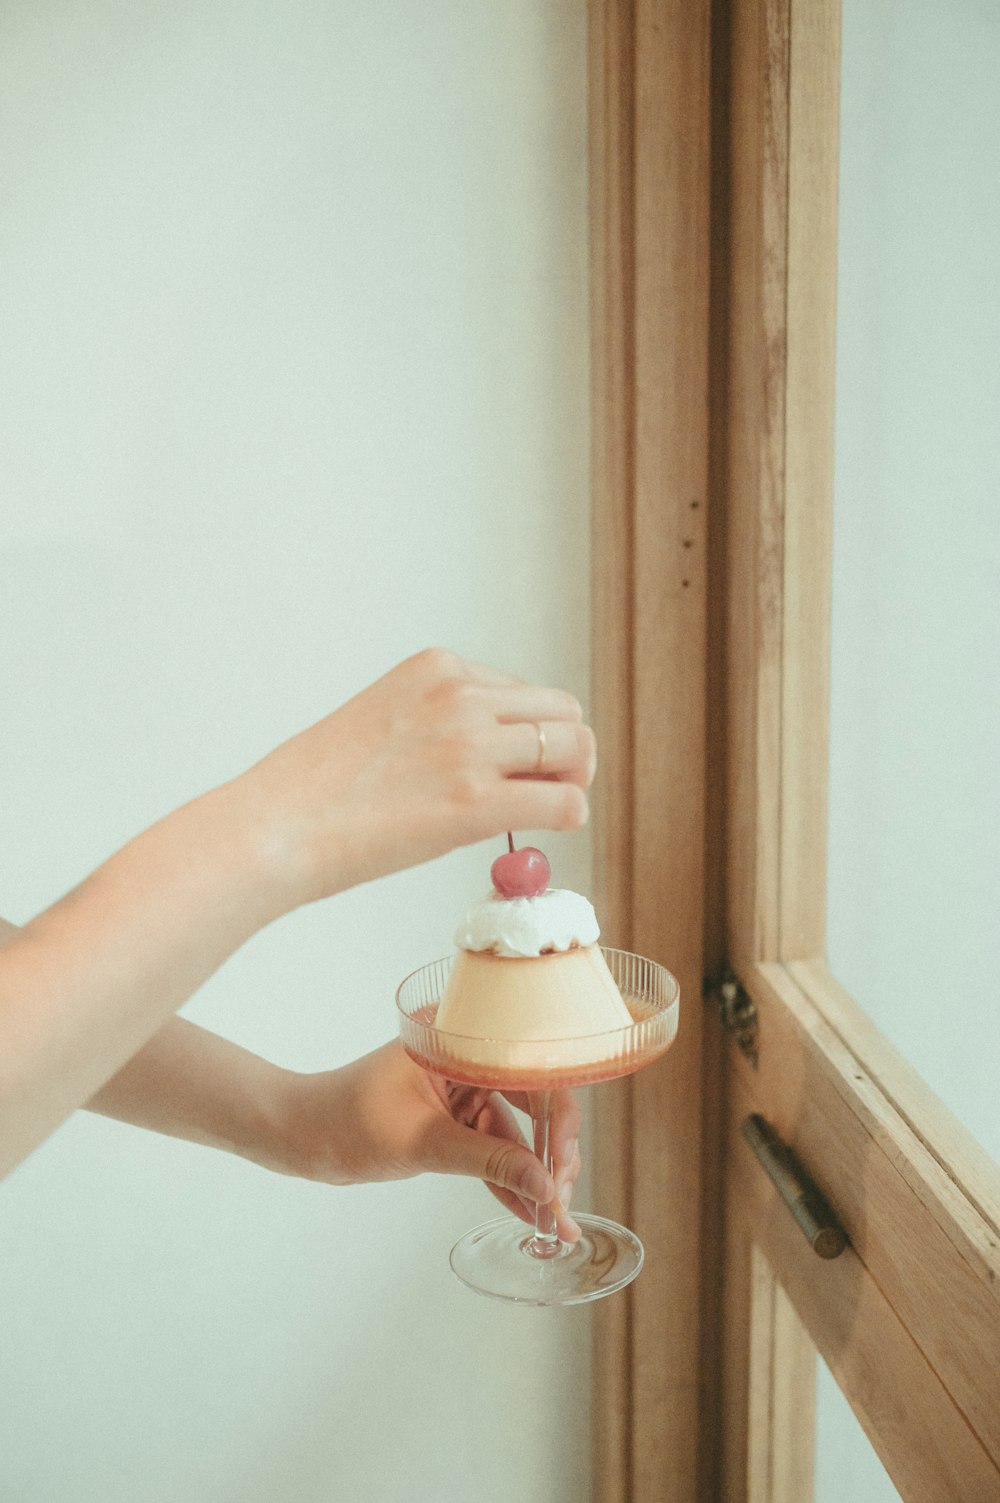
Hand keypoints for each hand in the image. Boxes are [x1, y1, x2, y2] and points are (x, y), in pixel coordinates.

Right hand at [236, 648, 595, 908]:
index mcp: (437, 667)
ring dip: (572, 781)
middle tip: (551, 788)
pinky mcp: (476, 801)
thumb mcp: (384, 718)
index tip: (517, 766)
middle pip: (563, 712)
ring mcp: (470, 744)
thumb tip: (495, 757)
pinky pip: (566, 801)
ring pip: (575, 750)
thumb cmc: (316, 789)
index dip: (530, 733)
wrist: (275, 828)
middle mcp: (460, 694)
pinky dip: (570, 816)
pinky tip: (548, 830)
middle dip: (567, 751)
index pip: (523, 692)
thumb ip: (440, 722)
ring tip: (548, 809)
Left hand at [283, 1041, 583, 1241]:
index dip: (556, 1118)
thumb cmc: (346, 1120)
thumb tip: (545, 1186)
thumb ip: (488, 1162)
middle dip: (550, 1154)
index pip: (529, 1071)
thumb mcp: (423, 1143)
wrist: (301, 1136)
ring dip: (533, 1174)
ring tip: (555, 1218)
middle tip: (561, 1199)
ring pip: (514, 1132)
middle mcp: (467, 1057)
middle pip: (531, 1102)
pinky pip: (491, 1147)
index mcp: (459, 1038)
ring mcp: (461, 1089)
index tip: (563, 1164)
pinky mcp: (453, 1118)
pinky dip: (508, 1178)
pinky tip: (532, 1210)